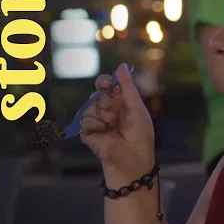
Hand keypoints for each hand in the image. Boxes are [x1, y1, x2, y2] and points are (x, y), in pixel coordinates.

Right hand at [80, 64, 154, 178]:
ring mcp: (96, 122)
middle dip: (102, 97)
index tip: (107, 83)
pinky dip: (94, 123)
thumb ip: (127, 87)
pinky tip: (104, 130)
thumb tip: (121, 66)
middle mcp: (107, 110)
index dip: (105, 82)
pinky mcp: (87, 133)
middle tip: (110, 104)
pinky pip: (84, 120)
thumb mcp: (136, 107)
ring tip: (111, 123)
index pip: (108, 86)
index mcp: (120, 103)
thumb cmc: (139, 134)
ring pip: (89, 106)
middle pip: (96, 94)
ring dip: (101, 112)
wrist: (132, 157)